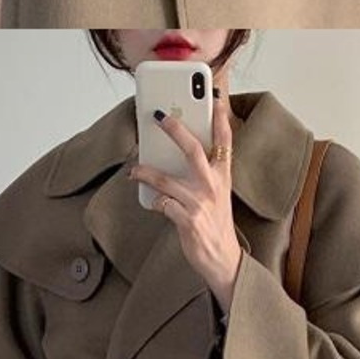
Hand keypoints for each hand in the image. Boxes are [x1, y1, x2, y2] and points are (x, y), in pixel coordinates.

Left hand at [132, 76, 240, 311]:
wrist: (223, 260)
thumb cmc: (215, 224)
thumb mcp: (216, 195)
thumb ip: (202, 174)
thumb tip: (173, 155)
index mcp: (223, 176)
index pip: (225, 141)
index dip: (220, 119)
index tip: (214, 97)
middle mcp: (213, 186)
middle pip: (192, 149)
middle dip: (174, 128)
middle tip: (157, 115)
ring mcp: (200, 203)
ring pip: (166, 179)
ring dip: (145, 172)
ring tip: (134, 170)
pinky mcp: (187, 220)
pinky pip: (162, 203)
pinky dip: (154, 201)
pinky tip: (151, 201)